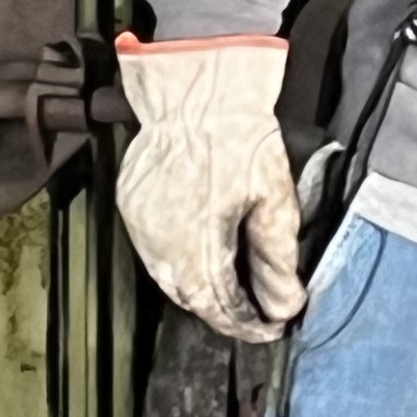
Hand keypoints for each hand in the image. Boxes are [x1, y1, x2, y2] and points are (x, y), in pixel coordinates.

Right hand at [114, 34, 303, 341]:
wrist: (195, 89)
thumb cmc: (235, 135)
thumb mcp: (273, 199)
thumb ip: (278, 260)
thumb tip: (285, 303)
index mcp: (198, 249)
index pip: (221, 308)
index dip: (247, 324)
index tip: (268, 327)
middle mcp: (162, 244)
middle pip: (190, 298)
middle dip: (220, 310)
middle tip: (250, 311)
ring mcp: (141, 224)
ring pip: (166, 276)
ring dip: (196, 286)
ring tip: (226, 284)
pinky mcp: (131, 204)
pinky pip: (151, 246)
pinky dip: (175, 256)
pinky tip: (196, 247)